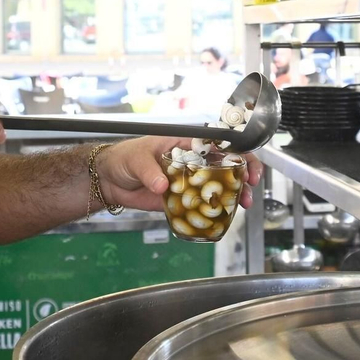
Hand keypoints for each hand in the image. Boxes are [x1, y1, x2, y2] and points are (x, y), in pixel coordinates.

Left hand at [96, 138, 263, 212]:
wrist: (109, 180)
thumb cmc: (124, 158)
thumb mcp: (137, 159)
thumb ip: (150, 171)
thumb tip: (162, 185)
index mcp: (185, 144)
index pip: (218, 143)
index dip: (237, 152)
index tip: (246, 164)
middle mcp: (192, 161)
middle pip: (225, 165)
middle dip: (243, 174)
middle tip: (250, 188)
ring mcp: (189, 181)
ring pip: (218, 186)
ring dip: (234, 194)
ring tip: (243, 205)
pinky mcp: (183, 199)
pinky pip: (202, 204)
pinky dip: (214, 210)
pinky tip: (223, 216)